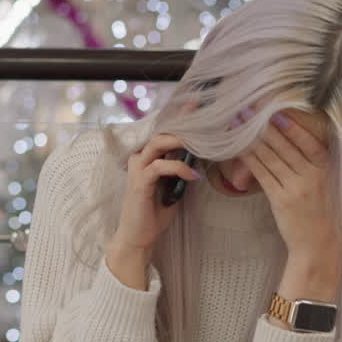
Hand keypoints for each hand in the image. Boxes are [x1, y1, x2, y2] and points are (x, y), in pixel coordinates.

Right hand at [110, 108, 200, 255]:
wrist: (139, 238)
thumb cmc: (154, 214)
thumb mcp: (174, 188)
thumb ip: (181, 171)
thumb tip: (199, 155)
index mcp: (148, 159)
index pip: (164, 133)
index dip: (179, 117)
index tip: (197, 104)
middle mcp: (140, 159)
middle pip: (161, 131)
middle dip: (182, 122)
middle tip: (203, 115)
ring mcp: (138, 170)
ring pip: (158, 143)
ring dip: (180, 141)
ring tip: (199, 142)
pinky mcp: (140, 183)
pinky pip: (160, 167)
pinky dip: (178, 168)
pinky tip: (192, 176)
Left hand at [240, 108, 341, 280]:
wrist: (317, 242)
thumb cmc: (317, 208)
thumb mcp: (320, 180)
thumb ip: (306, 160)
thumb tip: (280, 135)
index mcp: (324, 167)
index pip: (308, 141)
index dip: (291, 125)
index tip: (277, 107)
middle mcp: (311, 176)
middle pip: (285, 146)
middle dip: (265, 125)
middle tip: (249, 107)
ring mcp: (295, 188)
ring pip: (271, 158)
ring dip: (252, 138)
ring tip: (238, 121)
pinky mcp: (280, 200)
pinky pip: (262, 174)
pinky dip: (250, 159)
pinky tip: (239, 147)